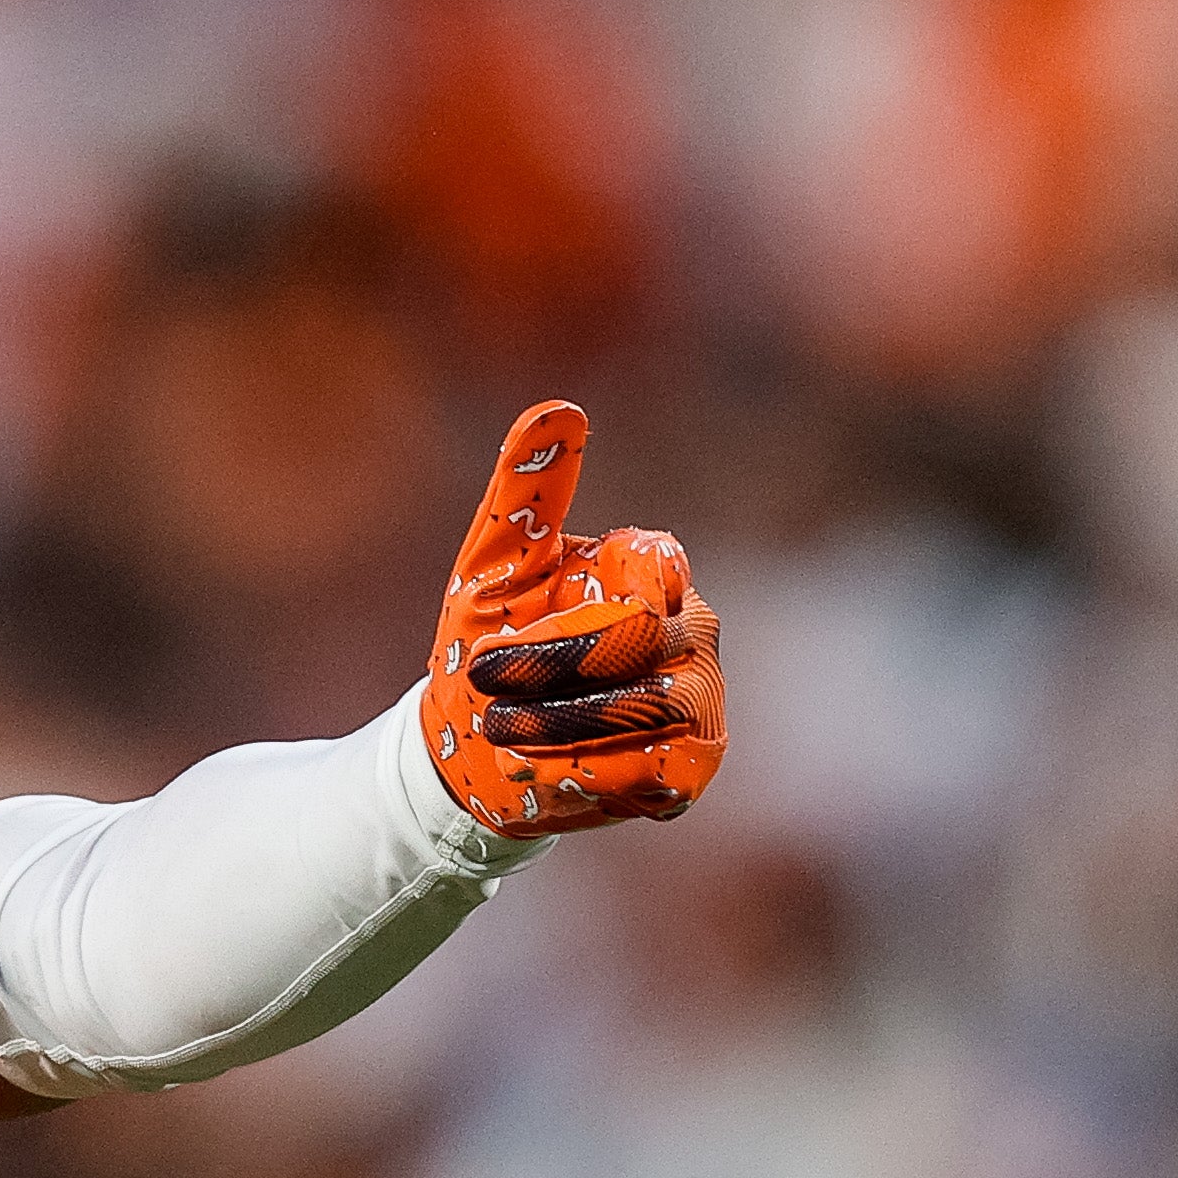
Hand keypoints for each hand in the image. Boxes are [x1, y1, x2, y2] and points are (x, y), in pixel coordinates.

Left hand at [424, 400, 726, 835]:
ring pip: (641, 708)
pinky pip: (645, 768)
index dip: (602, 588)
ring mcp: (702, 701)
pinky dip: (579, 769)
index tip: (534, 614)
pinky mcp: (691, 767)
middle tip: (483, 679)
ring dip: (550, 723)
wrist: (475, 747)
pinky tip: (541, 766)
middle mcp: (693, 630)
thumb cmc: (487, 643)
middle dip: (546, 665)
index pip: (655, 564)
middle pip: (636, 637)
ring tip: (497, 728)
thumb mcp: (493, 567)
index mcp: (652, 572)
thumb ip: (529, 492)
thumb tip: (557, 408)